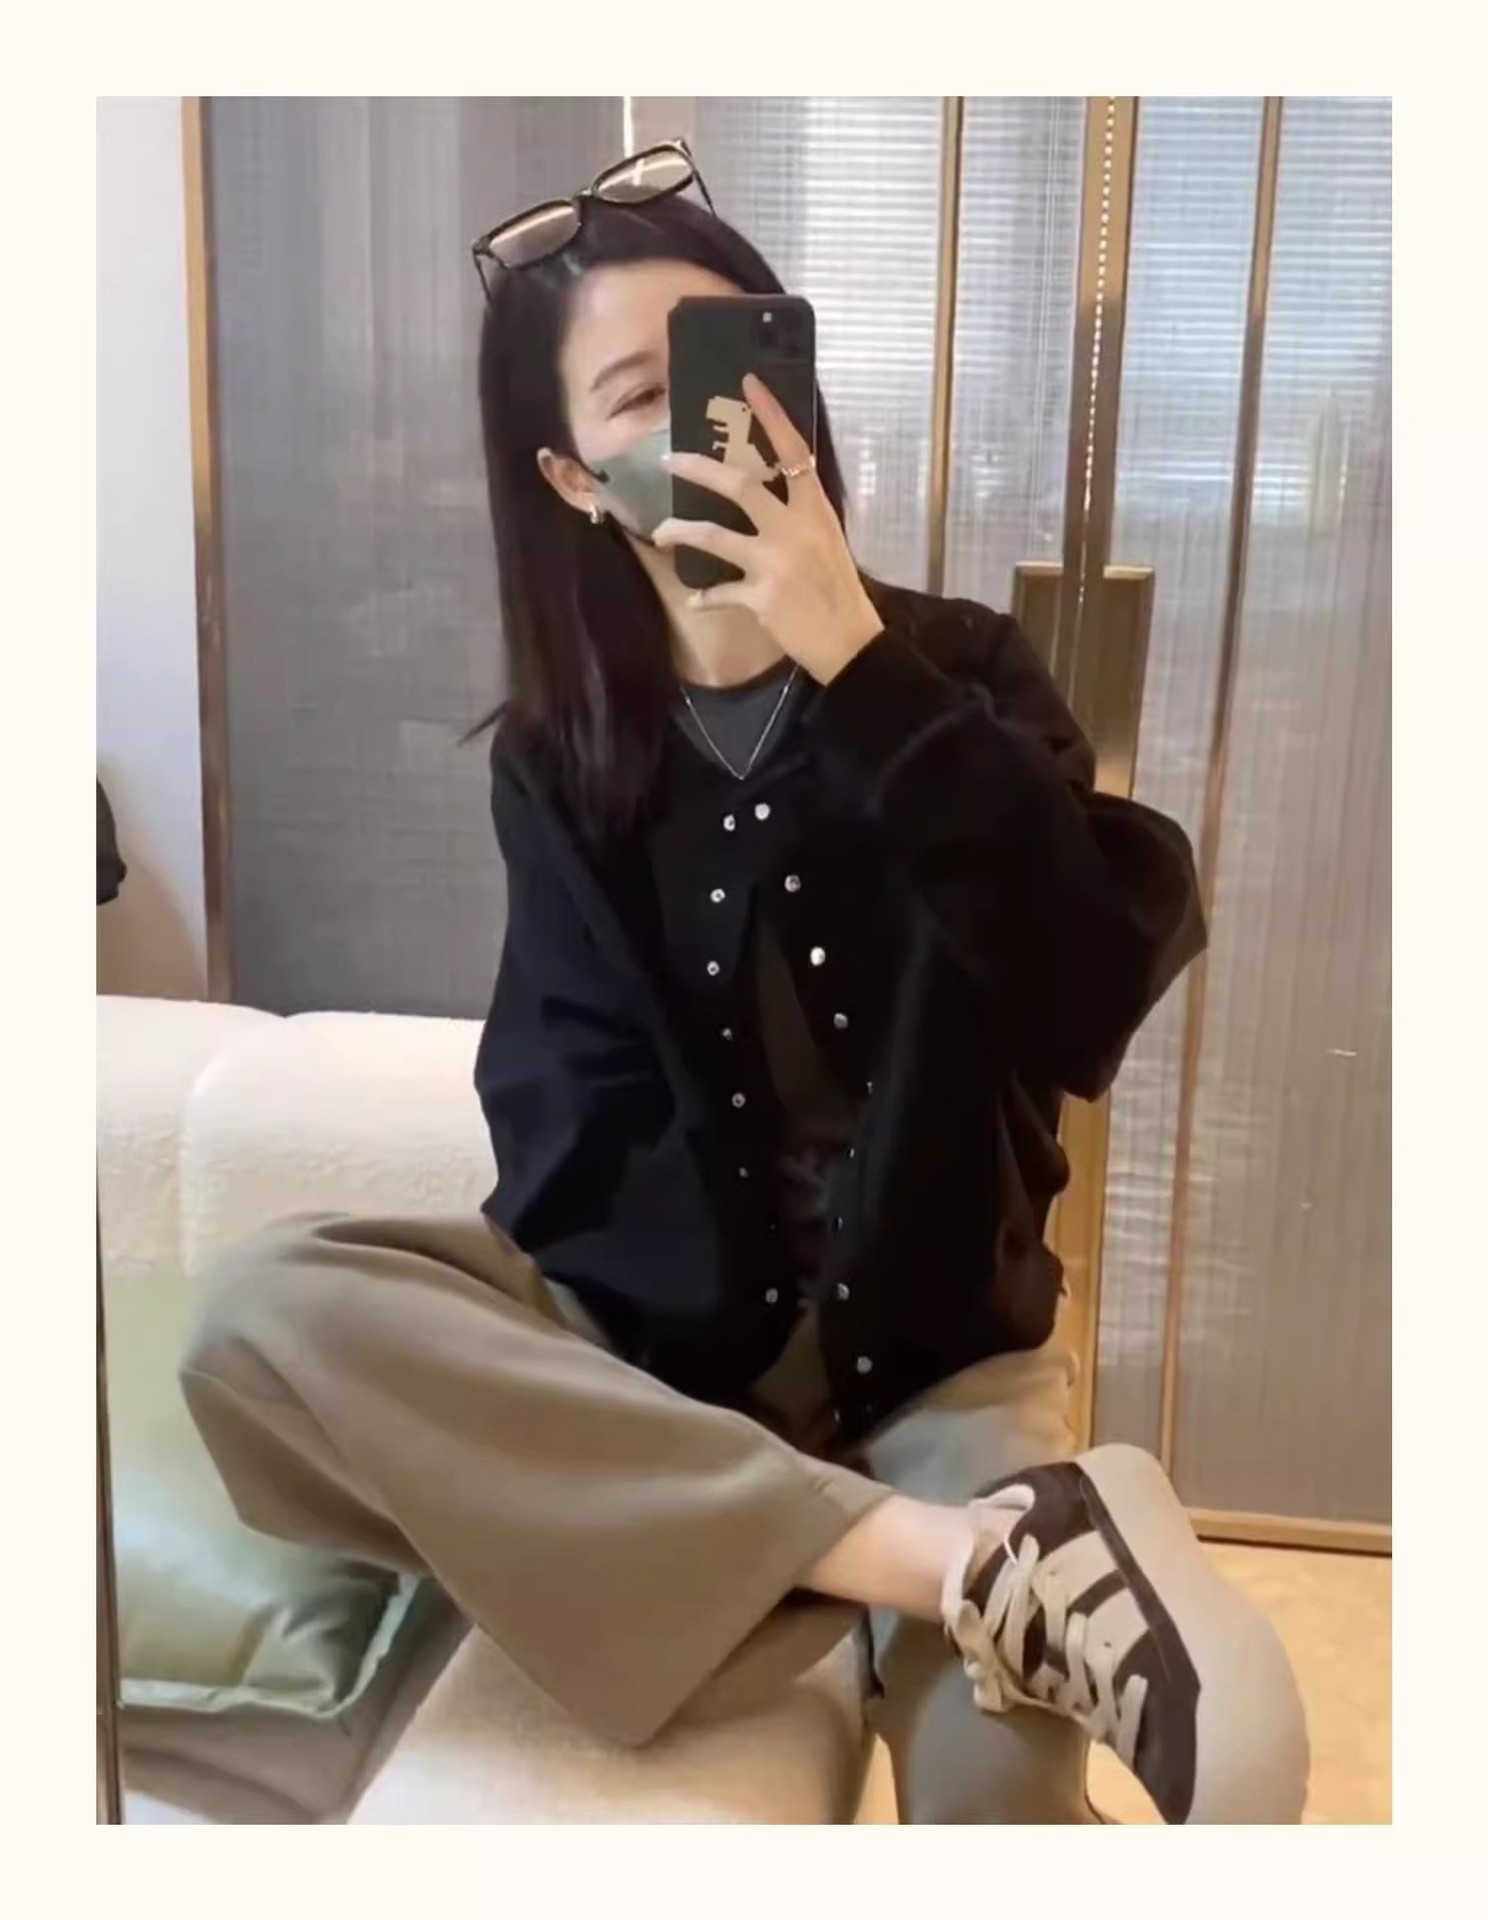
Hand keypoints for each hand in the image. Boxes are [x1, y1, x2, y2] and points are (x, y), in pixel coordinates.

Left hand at [653, 374, 883, 684]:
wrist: (850, 642)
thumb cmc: (839, 590)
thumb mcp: (827, 541)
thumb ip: (798, 517)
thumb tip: (767, 497)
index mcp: (814, 509)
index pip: (793, 450)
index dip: (770, 415)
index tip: (748, 383)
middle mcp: (793, 529)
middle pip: (739, 485)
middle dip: (698, 469)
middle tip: (668, 460)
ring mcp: (775, 563)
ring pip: (713, 536)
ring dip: (680, 531)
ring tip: (660, 532)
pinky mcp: (760, 597)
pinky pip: (720, 593)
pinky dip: (705, 598)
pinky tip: (696, 600)